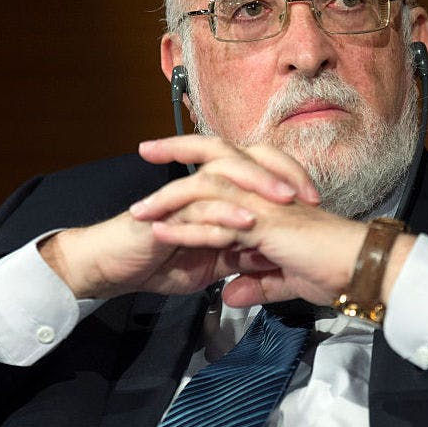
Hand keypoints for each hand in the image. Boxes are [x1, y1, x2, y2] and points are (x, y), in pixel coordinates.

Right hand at [40, 135, 317, 299]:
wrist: (112, 269)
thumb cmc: (157, 262)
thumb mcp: (210, 262)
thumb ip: (238, 257)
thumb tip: (269, 260)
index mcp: (213, 190)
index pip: (256, 167)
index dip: (287, 176)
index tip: (315, 199)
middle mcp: (199, 184)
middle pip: (243, 157)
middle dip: (279, 170)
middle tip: (308, 193)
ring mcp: (181, 194)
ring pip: (223, 176)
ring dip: (256, 186)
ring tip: (286, 201)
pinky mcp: (163, 212)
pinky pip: (198, 209)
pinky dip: (224, 216)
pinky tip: (246, 226)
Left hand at [132, 138, 413, 306]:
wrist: (360, 268)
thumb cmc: (332, 269)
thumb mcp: (285, 280)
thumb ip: (257, 284)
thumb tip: (232, 293)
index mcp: (270, 195)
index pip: (229, 169)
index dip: (200, 163)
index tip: (170, 163)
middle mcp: (265, 190)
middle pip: (214, 158)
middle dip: (178, 150)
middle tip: (146, 148)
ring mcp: (263, 202)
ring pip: (206, 187)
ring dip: (167, 198)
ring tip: (136, 209)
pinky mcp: (263, 223)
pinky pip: (214, 220)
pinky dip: (183, 227)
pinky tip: (158, 232)